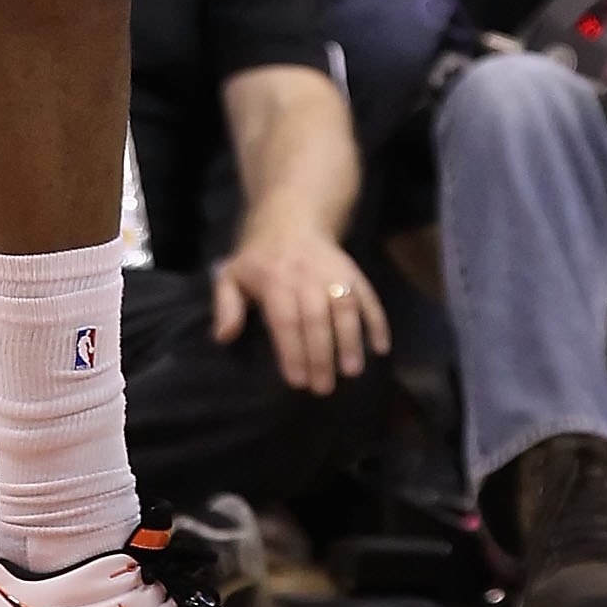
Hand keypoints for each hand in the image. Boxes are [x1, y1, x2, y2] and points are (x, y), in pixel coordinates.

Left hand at [212, 225, 389, 394]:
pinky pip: (369, 295)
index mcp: (275, 279)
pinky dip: (378, 320)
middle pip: (317, 317)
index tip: (297, 381)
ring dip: (351, 339)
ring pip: (346, 306)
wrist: (292, 218)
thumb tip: (224, 337)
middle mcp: (307, 275)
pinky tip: (381, 347)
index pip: (286, 319)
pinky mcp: (353, 271)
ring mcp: (334, 272)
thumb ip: (225, 306)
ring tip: (352, 371)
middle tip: (323, 388)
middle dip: (321, 354)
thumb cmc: (259, 258)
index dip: (292, 351)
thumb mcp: (231, 275)